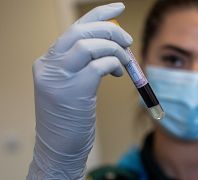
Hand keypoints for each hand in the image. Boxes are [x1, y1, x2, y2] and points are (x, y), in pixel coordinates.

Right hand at [27, 3, 131, 178]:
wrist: (59, 147)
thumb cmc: (70, 116)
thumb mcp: (71, 84)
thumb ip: (84, 63)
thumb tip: (113, 45)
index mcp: (48, 61)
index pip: (74, 27)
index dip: (99, 14)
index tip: (119, 7)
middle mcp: (49, 65)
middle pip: (82, 31)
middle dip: (111, 30)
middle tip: (127, 41)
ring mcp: (58, 77)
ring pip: (89, 44)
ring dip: (114, 50)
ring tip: (123, 62)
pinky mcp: (73, 91)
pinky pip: (99, 65)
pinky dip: (114, 64)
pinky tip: (117, 73)